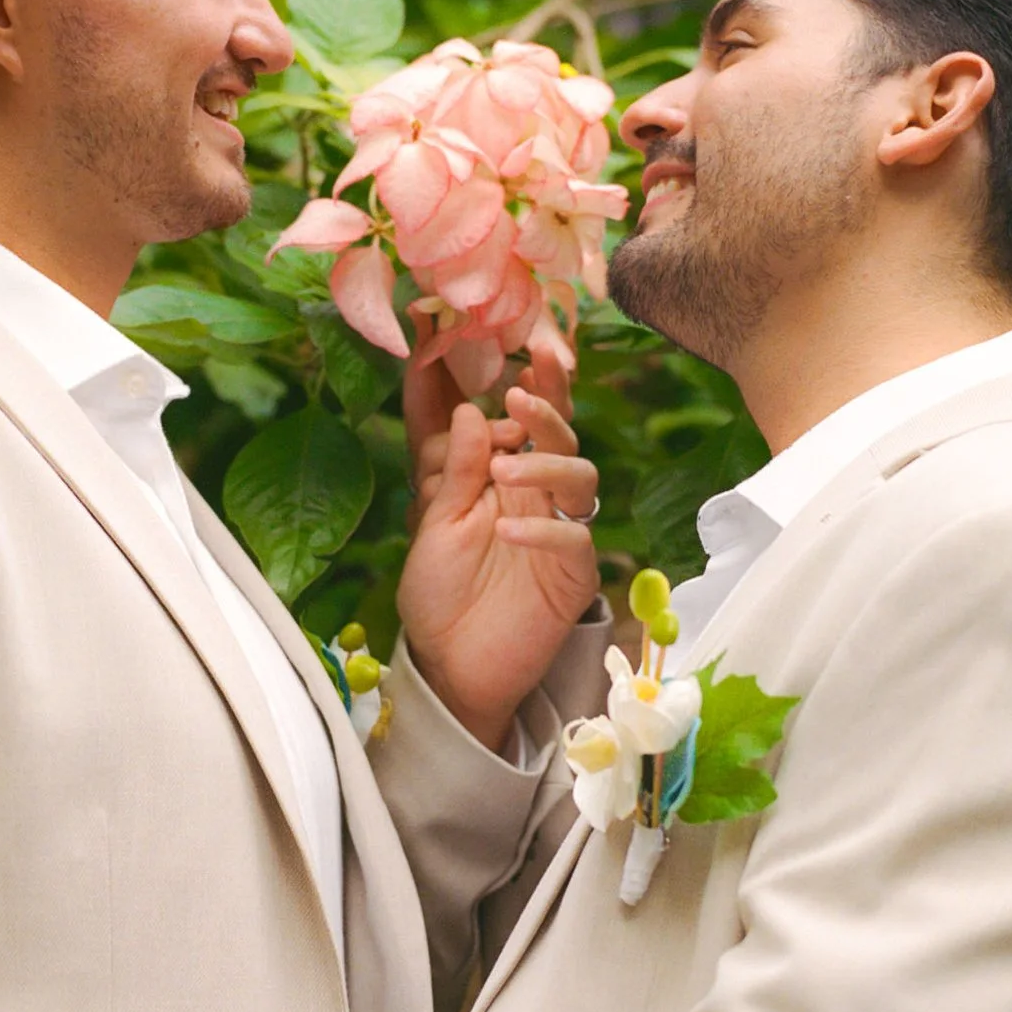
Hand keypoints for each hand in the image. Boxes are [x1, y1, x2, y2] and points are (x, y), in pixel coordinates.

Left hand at [397, 355, 599, 751]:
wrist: (450, 664)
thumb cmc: (440, 590)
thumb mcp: (432, 523)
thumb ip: (451, 468)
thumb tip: (467, 408)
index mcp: (501, 471)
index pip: (520, 416)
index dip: (525, 382)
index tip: (513, 348)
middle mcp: (536, 491)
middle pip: (560, 433)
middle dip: (547, 405)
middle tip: (520, 390)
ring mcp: (559, 529)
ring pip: (579, 475)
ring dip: (544, 462)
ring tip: (505, 467)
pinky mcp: (572, 573)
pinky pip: (573, 539)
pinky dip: (542, 530)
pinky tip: (508, 529)